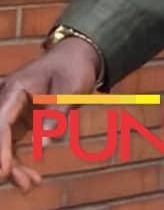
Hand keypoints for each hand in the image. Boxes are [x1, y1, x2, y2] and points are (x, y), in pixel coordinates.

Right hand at [0, 38, 99, 191]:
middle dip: (8, 163)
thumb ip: (57, 115)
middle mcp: (8, 102)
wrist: (78, 56)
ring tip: (32, 184)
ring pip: (5, 145)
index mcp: (15, 89)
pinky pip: (16, 145)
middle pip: (1, 136)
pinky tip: (32, 178)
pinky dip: (22, 160)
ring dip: (15, 166)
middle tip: (26, 184)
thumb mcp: (71, 89)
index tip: (3, 171)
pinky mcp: (21, 121)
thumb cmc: (75, 67)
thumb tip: (44, 145)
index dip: (1, 149)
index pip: (2, 122)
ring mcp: (12, 113)